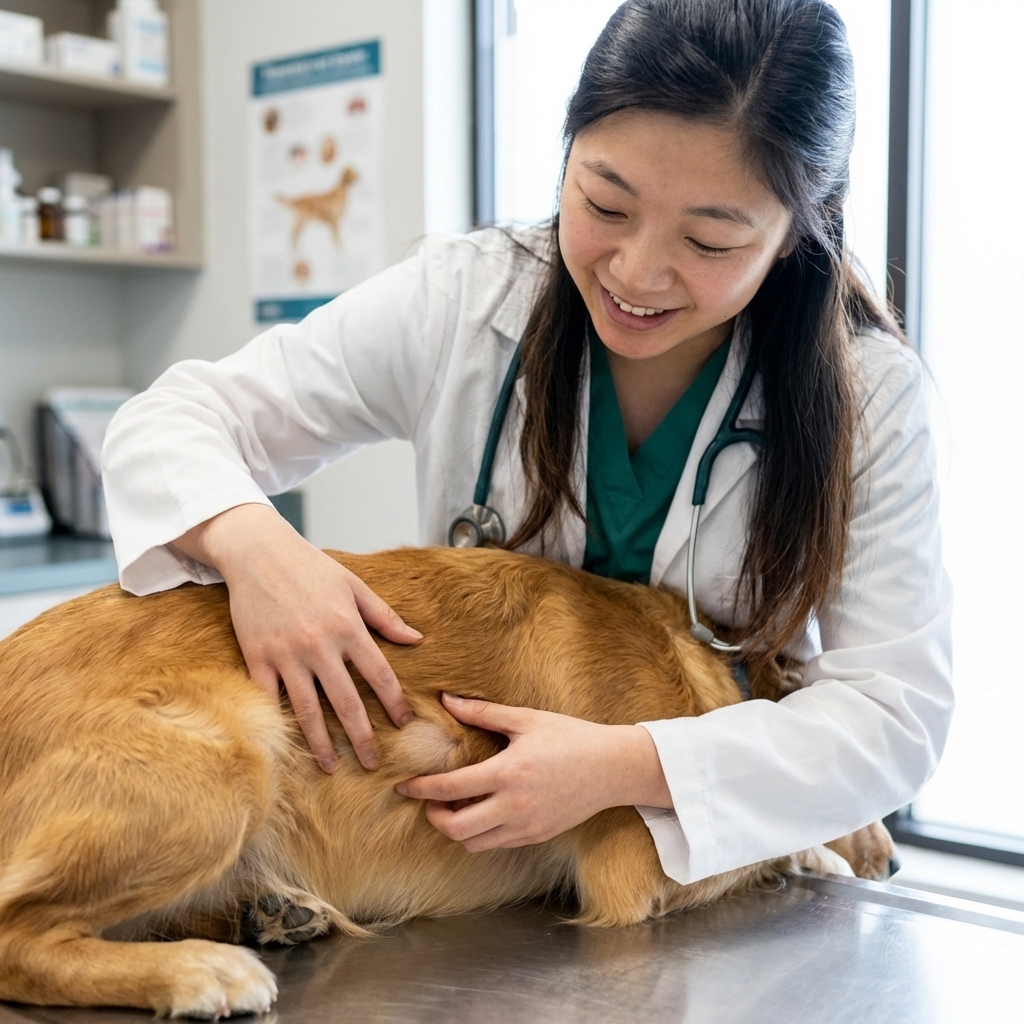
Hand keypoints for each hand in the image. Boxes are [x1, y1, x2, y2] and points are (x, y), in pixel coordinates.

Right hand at [172, 503, 420, 771]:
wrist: (258, 553)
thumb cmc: (310, 567)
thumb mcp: (354, 585)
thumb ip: (385, 616)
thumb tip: (416, 639)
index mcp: (348, 627)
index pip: (380, 675)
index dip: (394, 703)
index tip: (404, 724)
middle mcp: (320, 645)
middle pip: (347, 702)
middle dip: (362, 737)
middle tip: (373, 763)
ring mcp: (287, 654)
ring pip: (308, 710)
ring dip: (321, 743)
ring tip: (331, 767)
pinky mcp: (257, 658)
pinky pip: (271, 699)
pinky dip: (280, 723)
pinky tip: (289, 744)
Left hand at [395, 693, 671, 850]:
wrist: (612, 768)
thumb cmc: (570, 737)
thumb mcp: (526, 719)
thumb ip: (483, 713)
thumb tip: (447, 700)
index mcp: (508, 773)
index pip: (450, 788)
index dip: (421, 789)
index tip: (404, 785)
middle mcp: (514, 807)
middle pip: (455, 828)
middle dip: (433, 816)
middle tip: (428, 799)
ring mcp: (526, 827)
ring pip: (473, 843)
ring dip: (456, 828)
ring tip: (454, 805)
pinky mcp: (537, 837)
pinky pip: (496, 845)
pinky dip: (480, 834)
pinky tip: (481, 812)